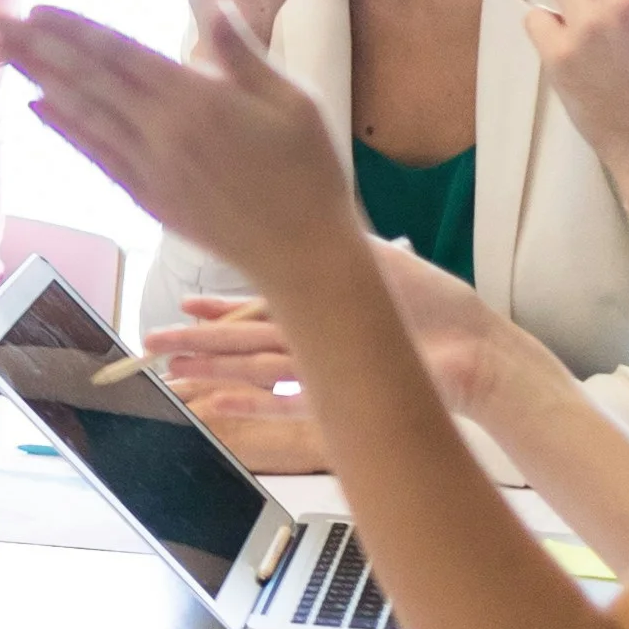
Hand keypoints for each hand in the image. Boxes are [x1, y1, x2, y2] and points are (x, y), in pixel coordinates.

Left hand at [0, 4, 366, 296]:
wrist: (302, 256)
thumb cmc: (310, 172)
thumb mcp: (293, 101)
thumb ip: (245, 54)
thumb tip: (216, 4)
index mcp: (197, 101)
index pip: (120, 54)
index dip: (73, 29)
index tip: (34, 7)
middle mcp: (161, 132)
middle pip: (85, 79)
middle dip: (32, 46)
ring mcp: (149, 168)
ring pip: (81, 114)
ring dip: (36, 80)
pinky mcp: (147, 197)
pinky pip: (95, 155)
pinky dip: (63, 130)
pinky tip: (37, 108)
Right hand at [153, 245, 524, 420]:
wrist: (476, 352)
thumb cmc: (437, 305)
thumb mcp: (379, 258)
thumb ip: (337, 248)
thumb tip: (302, 223)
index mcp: (320, 299)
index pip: (256, 302)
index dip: (217, 307)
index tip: (182, 306)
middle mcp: (315, 334)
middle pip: (242, 336)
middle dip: (197, 340)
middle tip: (152, 345)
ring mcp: (324, 364)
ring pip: (252, 367)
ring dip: (212, 371)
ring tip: (171, 372)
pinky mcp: (341, 391)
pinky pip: (284, 403)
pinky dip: (251, 405)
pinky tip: (217, 404)